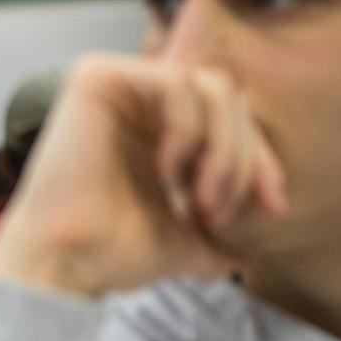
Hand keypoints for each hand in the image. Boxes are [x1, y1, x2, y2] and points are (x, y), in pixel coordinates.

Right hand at [0, 54, 289, 298]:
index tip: (273, 208)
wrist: (66, 263)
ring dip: (222, 150)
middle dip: (242, 160)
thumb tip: (256, 243)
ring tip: (199, 199)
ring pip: (215, 87)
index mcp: (153, 125)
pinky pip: (177, 82)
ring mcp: (116, 83)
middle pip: (231, 98)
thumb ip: (222, 231)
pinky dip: (188, 129)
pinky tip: (166, 170)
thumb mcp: (188, 239)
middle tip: (218, 212)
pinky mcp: (96, 77)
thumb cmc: (112, 253)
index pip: (234, 118)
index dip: (263, 160)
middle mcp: (135, 97)